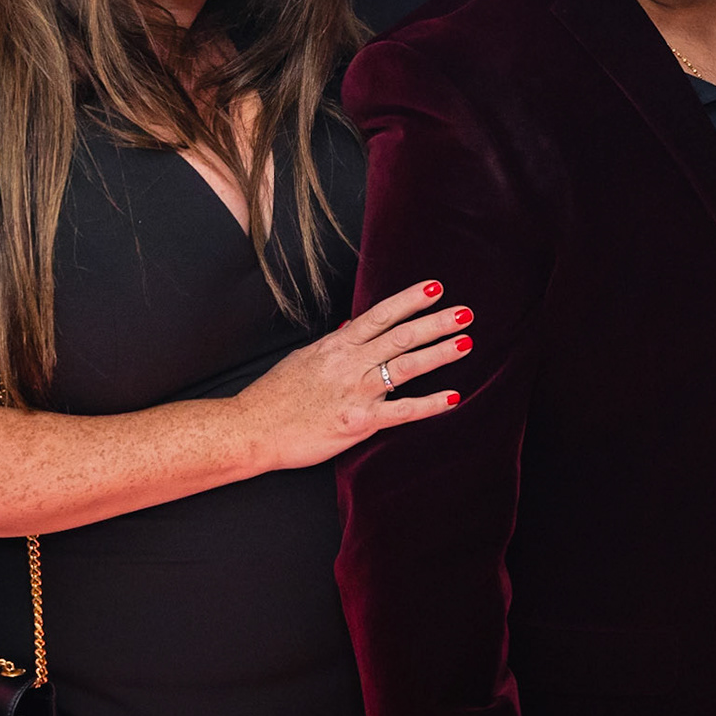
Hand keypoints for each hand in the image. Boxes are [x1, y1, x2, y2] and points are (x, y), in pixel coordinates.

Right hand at [235, 279, 473, 471]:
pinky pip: (400, 411)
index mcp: (337, 346)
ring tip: (466, 342)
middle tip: (466, 312)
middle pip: (400, 336)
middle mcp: (349, 363)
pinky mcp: (357, 421)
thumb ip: (333, 344)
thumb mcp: (303, 358)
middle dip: (435, 322)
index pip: (380, 315)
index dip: (409, 300)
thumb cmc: (274, 396)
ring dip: (438, 353)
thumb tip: (353, 327)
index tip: (435, 287)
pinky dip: (428, 404)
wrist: (249, 428)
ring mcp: (355, 391)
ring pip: (405, 367)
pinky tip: (453, 397)